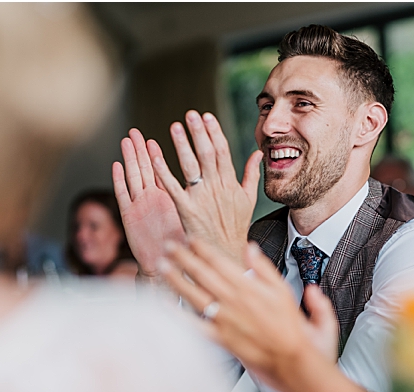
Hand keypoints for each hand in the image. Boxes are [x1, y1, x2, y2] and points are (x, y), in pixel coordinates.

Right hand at [113, 129, 184, 275]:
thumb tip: (210, 187)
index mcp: (167, 198)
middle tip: (137, 131)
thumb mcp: (189, 218)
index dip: (159, 153)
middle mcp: (151, 199)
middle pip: (144, 168)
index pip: (162, 170)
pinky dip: (119, 180)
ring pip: (133, 176)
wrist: (163, 266)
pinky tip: (116, 165)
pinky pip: (123, 195)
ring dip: (130, 158)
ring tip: (127, 140)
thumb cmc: (178, 244)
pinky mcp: (130, 217)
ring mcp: (139, 205)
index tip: (160, 135)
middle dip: (141, 149)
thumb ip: (195, 200)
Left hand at [145, 111, 261, 262]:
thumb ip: (251, 174)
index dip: (214, 132)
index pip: (222, 152)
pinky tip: (156, 158)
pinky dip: (164, 173)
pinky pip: (173, 188)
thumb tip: (257, 153)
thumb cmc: (236, 228)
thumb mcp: (248, 200)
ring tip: (175, 127)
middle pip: (206, 154)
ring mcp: (201, 199)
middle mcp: (216, 188)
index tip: (207, 117)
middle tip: (190, 115)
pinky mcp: (186, 210)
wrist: (226, 254)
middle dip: (198, 132)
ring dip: (182, 145)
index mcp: (229, 184)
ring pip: (190, 166)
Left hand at [165, 239, 339, 391]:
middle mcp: (233, 301)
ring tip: (162, 266)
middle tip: (169, 245)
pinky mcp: (221, 338)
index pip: (219, 261)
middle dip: (183, 257)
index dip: (202, 248)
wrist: (292, 358)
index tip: (191, 239)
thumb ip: (264, 267)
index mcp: (248, 286)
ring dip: (176, 279)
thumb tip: (249, 247)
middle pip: (202, 274)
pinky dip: (178, 315)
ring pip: (194, 294)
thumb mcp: (284, 289)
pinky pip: (194, 325)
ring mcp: (224, 320)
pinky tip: (164, 305)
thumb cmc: (291, 327)